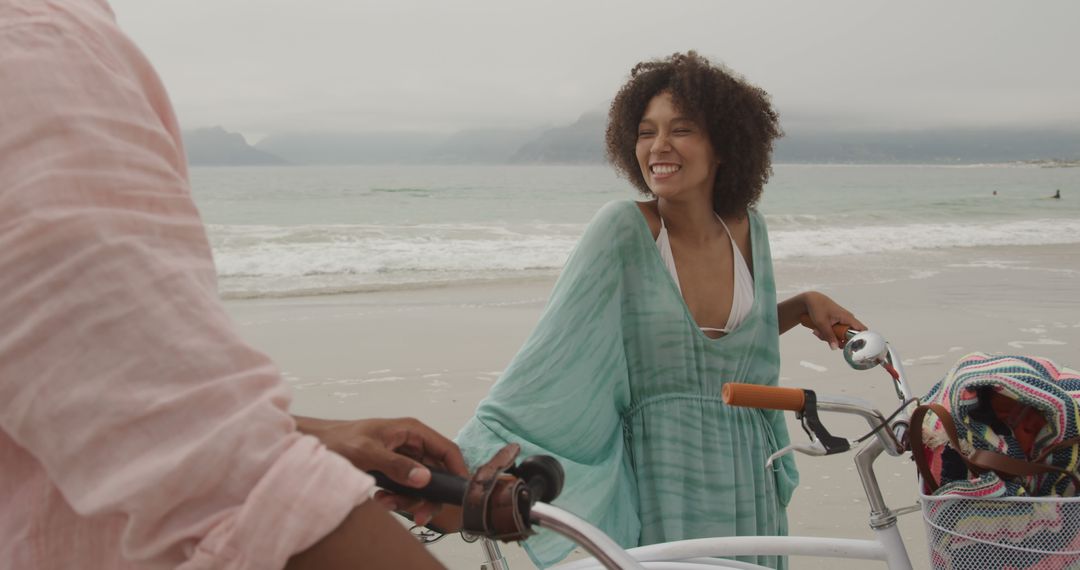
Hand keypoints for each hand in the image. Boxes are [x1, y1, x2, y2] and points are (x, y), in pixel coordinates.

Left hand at [294, 416, 467, 525]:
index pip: (447, 449)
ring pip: (421, 485)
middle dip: (429, 496)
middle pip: (437, 473)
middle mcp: (411, 444)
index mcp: (412, 431)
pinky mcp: (393, 471)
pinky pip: (405, 489)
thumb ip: (397, 465)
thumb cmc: (339, 440)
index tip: (457, 493)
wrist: (316, 445)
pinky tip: (381, 499)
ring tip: (387, 502)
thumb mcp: (368, 452)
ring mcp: (403, 458)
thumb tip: (424, 478)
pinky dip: (397, 499)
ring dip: (409, 500)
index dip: (457, 470)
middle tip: (421, 515)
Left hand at [801, 291, 865, 349]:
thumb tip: (835, 348)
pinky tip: (818, 330)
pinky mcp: (836, 324)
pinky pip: (834, 333)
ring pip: (839, 336)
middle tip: (826, 337)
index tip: (850, 346)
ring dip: (829, 337)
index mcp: (848, 318)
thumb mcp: (822, 323)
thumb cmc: (817, 307)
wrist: (810, 300)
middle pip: (848, 337)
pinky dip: (826, 334)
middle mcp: (847, 320)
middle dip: (837, 340)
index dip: (859, 340)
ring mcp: (841, 322)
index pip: (862, 330)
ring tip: (818, 331)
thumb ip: (829, 336)